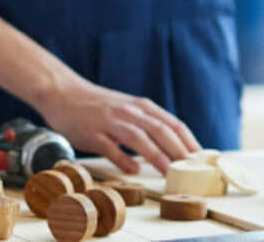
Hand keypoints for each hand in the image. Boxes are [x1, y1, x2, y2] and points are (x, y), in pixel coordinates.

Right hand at [35, 78, 201, 173]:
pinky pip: (110, 146)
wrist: (62, 91)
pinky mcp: (91, 132)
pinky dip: (123, 158)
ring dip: (156, 155)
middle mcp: (128, 112)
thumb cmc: (96, 104)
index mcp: (140, 106)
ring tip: (168, 171)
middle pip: (160, 130)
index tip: (201, 158)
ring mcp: (109, 121)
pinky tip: (133, 169)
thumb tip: (169, 146)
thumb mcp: (126, 108)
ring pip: (138, 137)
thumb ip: (145, 123)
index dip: (189, 141)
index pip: (172, 123)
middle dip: (178, 150)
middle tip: (190, 169)